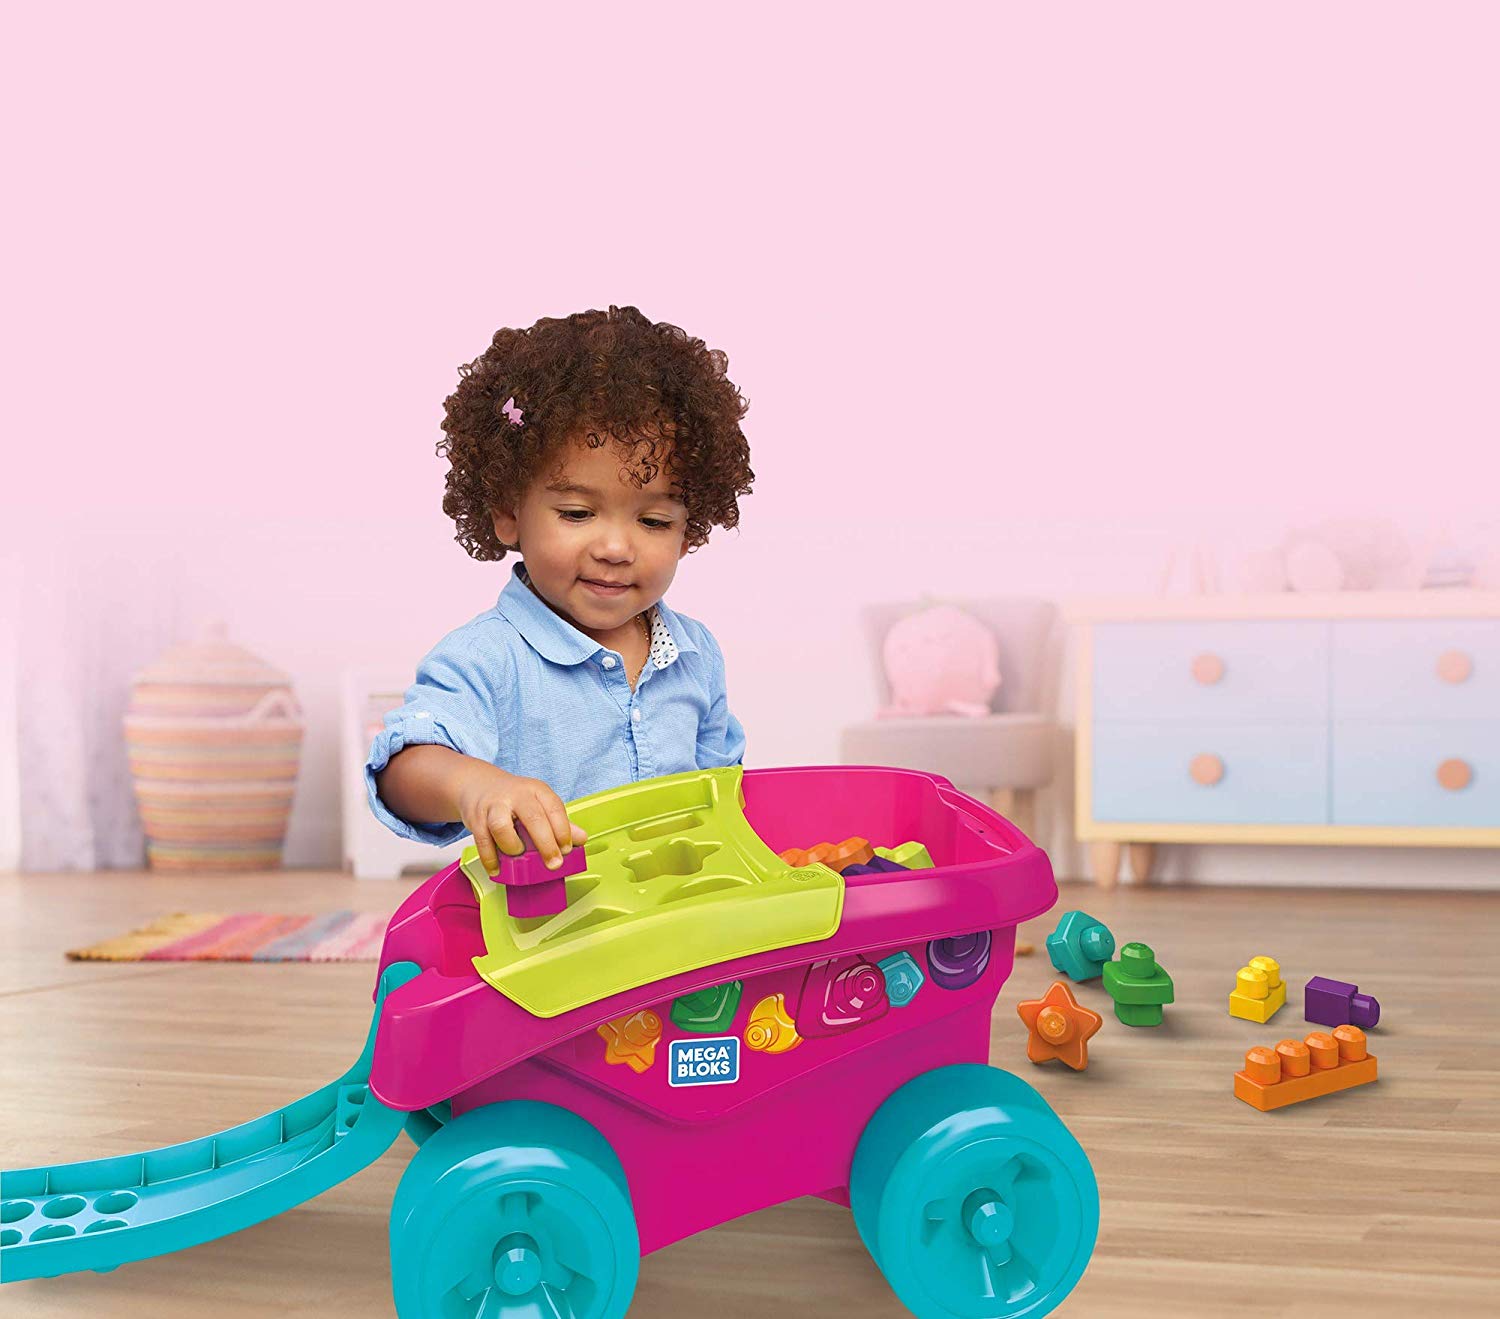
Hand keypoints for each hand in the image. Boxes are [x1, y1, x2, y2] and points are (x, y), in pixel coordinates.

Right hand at [455, 765, 587, 875]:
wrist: (478, 785)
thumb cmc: (514, 799)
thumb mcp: (539, 804)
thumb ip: (559, 822)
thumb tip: (581, 839)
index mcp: (537, 790)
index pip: (554, 808)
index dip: (563, 831)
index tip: (566, 849)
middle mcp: (516, 795)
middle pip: (533, 818)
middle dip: (546, 844)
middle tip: (554, 864)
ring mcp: (494, 805)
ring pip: (501, 826)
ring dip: (512, 846)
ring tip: (517, 855)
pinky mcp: (476, 818)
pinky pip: (482, 841)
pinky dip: (490, 858)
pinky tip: (497, 869)